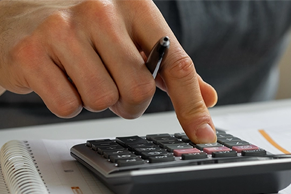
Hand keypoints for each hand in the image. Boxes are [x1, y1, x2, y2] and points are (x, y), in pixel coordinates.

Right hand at [0, 0, 217, 142]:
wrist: (19, 16)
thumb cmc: (84, 29)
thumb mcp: (132, 36)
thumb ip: (169, 67)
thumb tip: (208, 97)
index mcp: (135, 6)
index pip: (176, 63)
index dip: (191, 104)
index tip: (202, 133)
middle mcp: (100, 10)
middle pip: (139, 89)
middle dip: (129, 102)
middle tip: (113, 86)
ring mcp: (63, 29)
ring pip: (103, 100)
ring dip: (96, 101)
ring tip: (83, 76)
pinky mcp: (31, 53)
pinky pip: (67, 106)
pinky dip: (67, 103)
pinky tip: (60, 78)